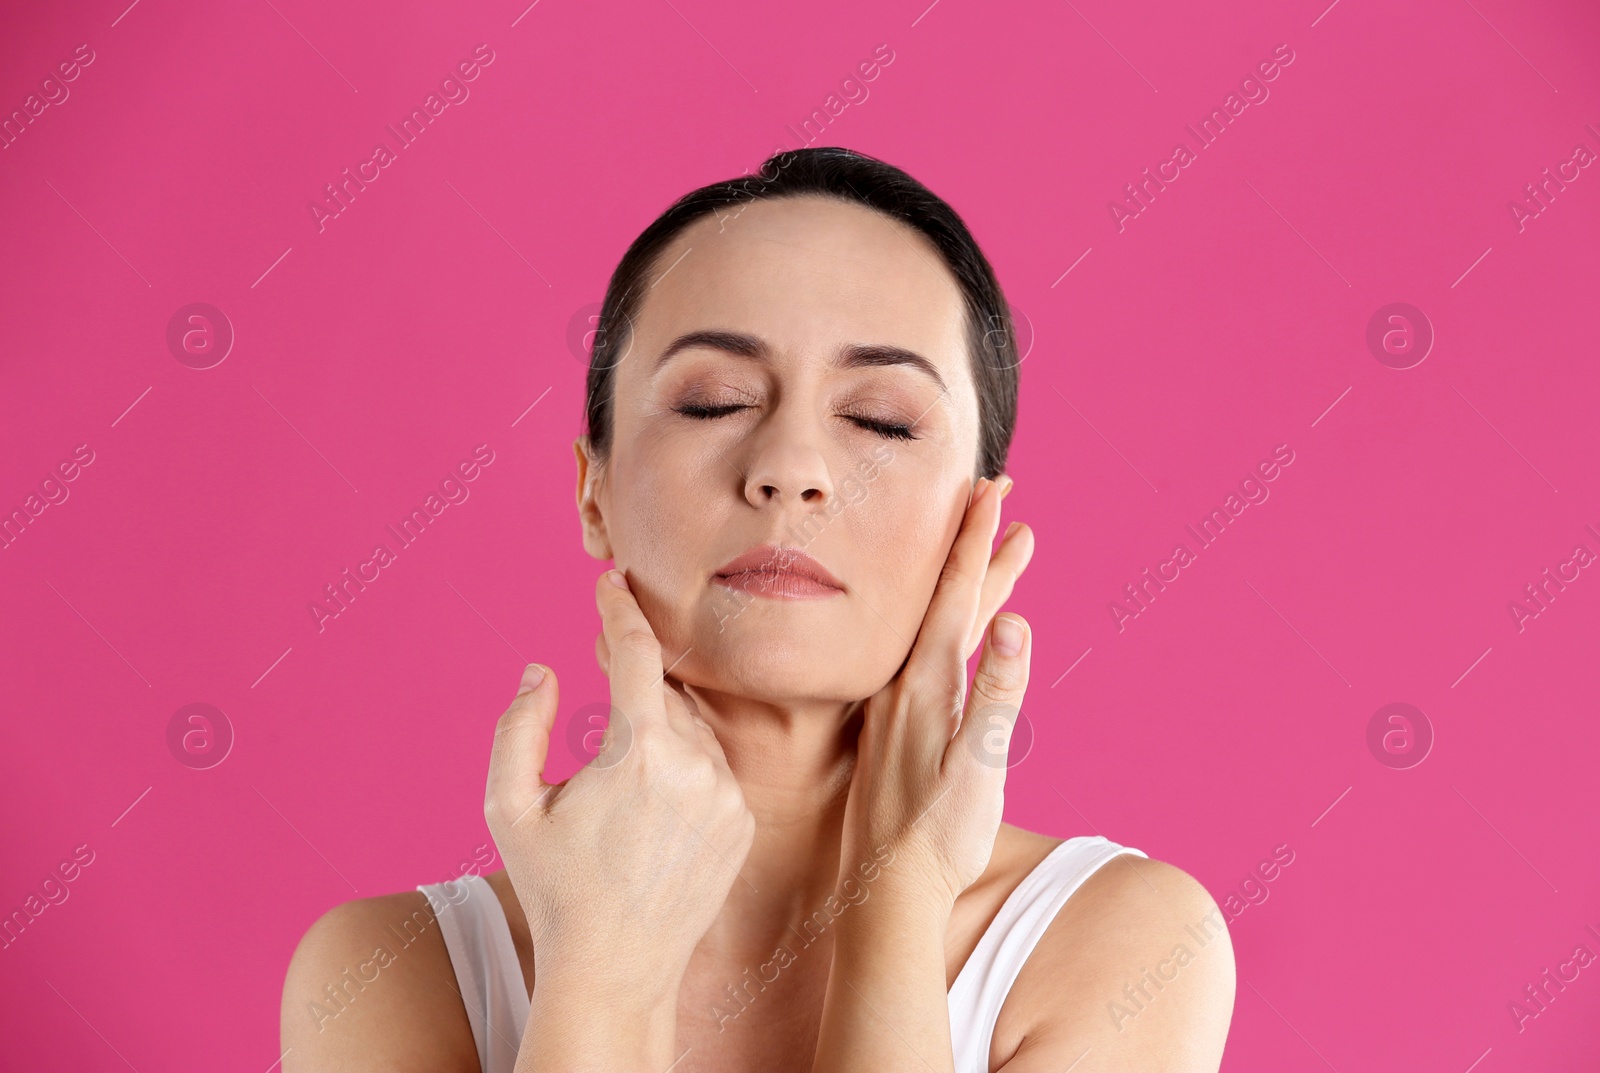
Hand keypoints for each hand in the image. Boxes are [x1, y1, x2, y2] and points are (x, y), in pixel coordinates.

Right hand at [483, 570, 756, 1014]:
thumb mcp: (510, 807)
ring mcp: (727, 797)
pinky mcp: (743, 822)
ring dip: (658, 731)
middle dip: (631, 681)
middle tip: (598, 677)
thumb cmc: (555, 886)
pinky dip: (684, 769)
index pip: (636, 654)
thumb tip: (541, 669)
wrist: (615, 967)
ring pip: (692, 731)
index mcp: (636, 755)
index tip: (611, 583)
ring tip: (619, 778)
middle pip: (662, 694)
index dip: (620, 611)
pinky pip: (713, 770)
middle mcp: (694, 769)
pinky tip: (651, 808)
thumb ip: (518, 727)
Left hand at [838, 474, 1034, 912]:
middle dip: (972, 544)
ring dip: (964, 584)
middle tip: (995, 492)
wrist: (885, 898)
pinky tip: (948, 633)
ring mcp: (895, 709)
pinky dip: (943, 629)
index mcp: (925, 688)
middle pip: (943, 599)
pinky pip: (920, 658)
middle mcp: (903, 688)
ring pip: (932, 626)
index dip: (975, 541)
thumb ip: (996, 694)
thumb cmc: (936, 841)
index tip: (991, 490)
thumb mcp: (978, 768)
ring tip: (993, 552)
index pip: (954, 597)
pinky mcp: (893, 732)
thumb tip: (1013, 621)